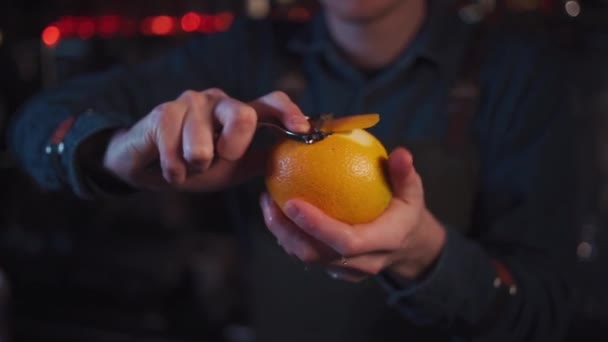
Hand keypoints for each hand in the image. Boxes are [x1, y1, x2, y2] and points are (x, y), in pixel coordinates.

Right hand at [103, 89, 308, 190]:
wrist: (148, 167)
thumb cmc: (195, 165)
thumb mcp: (234, 168)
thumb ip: (261, 160)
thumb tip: (294, 158)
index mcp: (239, 112)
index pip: (270, 102)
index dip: (289, 112)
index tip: (302, 129)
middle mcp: (219, 100)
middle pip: (243, 116)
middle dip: (231, 149)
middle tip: (218, 158)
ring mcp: (191, 102)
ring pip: (204, 146)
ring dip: (195, 167)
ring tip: (188, 165)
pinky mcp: (163, 112)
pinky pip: (176, 153)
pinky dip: (175, 171)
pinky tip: (170, 167)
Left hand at [259, 147, 446, 281]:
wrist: (407, 244)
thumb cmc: (406, 210)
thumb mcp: (412, 191)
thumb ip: (405, 174)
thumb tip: (400, 153)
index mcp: (384, 242)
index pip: (345, 241)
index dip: (317, 226)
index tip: (291, 202)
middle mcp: (363, 262)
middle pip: (316, 255)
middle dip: (287, 231)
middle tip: (268, 200)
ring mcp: (346, 271)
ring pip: (306, 257)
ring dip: (282, 233)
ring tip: (267, 202)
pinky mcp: (334, 270)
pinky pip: (306, 255)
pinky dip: (288, 235)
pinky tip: (276, 209)